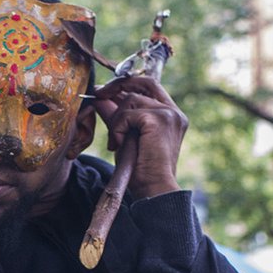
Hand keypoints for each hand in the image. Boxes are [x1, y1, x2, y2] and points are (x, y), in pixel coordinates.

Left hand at [92, 75, 187, 199]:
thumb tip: (100, 98)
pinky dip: (117, 128)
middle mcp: (174, 112)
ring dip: (116, 119)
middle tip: (98, 94)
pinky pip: (127, 114)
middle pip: (145, 82)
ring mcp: (169, 114)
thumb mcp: (125, 137)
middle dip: (118, 85)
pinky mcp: (159, 120)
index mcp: (171, 115)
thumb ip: (117, 116)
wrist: (153, 190)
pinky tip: (119, 145)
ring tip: (116, 142)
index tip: (105, 92)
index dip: (127, 84)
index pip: (150, 87)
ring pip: (131, 99)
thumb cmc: (141, 170)